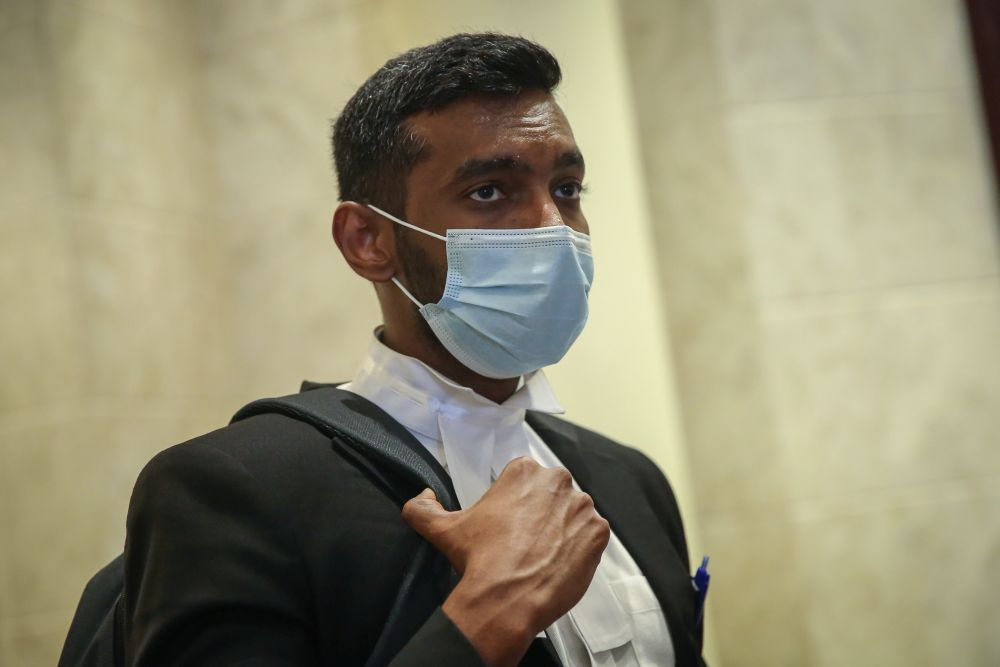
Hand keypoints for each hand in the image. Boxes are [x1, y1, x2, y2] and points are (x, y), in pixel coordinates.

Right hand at [401, 457, 609, 666]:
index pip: (526, 480)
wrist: (506, 598)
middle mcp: (557, 481)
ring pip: (574, 514)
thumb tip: (421, 497)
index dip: (517, 503)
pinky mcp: (599, 532)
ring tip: (543, 554)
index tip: (510, 524)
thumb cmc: (478, 560)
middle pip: (553, 494)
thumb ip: (423, 508)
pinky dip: (580, 548)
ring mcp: (582, 506)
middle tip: (527, 541)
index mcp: (524, 471)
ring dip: (563, 529)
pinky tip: (560, 562)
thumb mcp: (442, 529)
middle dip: (543, 513)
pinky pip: (593, 535)